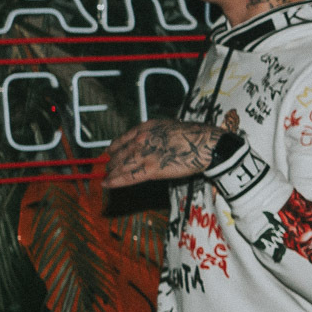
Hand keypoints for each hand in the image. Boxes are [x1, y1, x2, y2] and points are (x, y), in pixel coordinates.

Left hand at [105, 119, 221, 188]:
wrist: (205, 143)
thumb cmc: (195, 136)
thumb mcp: (170, 127)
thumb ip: (157, 135)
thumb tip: (154, 143)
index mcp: (145, 128)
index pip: (122, 139)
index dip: (113, 148)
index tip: (110, 152)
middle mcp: (141, 139)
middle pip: (119, 153)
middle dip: (112, 163)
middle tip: (108, 169)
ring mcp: (144, 154)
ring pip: (120, 165)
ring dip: (112, 173)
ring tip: (106, 178)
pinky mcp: (151, 169)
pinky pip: (128, 177)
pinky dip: (115, 181)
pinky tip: (107, 184)